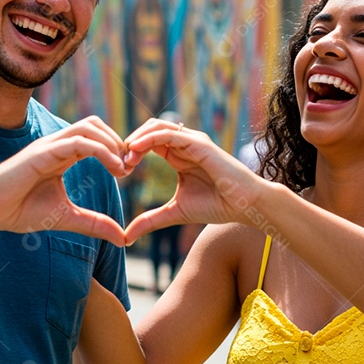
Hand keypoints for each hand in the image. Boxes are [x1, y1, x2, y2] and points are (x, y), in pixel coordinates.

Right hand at [0, 116, 128, 244]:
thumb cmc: (20, 211)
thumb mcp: (66, 218)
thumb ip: (94, 224)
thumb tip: (122, 238)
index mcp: (62, 155)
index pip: (95, 137)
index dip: (115, 149)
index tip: (128, 172)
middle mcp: (56, 145)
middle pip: (95, 125)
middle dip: (117, 141)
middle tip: (129, 167)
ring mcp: (48, 146)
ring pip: (88, 127)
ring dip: (112, 143)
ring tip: (123, 168)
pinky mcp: (42, 153)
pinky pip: (78, 142)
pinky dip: (101, 151)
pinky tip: (114, 169)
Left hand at [122, 118, 269, 242]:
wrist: (245, 206)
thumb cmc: (217, 206)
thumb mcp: (174, 213)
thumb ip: (150, 220)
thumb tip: (125, 237)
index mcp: (178, 155)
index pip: (148, 142)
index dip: (131, 152)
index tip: (119, 171)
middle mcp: (184, 144)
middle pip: (149, 130)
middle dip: (130, 143)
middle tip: (119, 163)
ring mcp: (192, 141)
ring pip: (157, 127)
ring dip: (137, 139)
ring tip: (125, 157)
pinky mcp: (199, 143)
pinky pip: (169, 133)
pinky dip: (149, 138)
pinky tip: (135, 150)